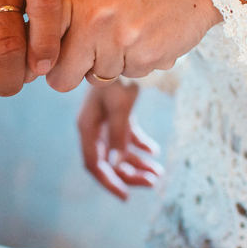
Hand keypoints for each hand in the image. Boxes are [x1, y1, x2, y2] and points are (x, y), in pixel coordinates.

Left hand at [48, 0, 220, 91]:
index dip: (45, 59)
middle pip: (61, 78)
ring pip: (98, 78)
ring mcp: (118, 38)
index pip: (40, 47)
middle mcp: (90, 15)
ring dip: (113, 63)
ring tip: (132, 30)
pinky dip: (140, 62)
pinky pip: (129, 76)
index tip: (53, 60)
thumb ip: (63, 12)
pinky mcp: (144, 56)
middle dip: (75, 73)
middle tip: (93, 54)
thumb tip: (35, 57)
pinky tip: (151, 34)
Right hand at [77, 80, 162, 198]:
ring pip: (119, 152)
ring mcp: (105, 122)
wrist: (124, 50)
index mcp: (87, 127)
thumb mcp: (120, 105)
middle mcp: (94, 128)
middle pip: (110, 162)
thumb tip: (118, 165)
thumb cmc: (119, 76)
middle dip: (130, 174)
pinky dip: (140, 146)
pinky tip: (154, 151)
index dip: (109, 182)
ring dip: (137, 164)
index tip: (126, 197)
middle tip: (153, 182)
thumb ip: (119, 135)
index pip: (94, 164)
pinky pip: (127, 138)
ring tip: (158, 173)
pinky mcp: (117, 116)